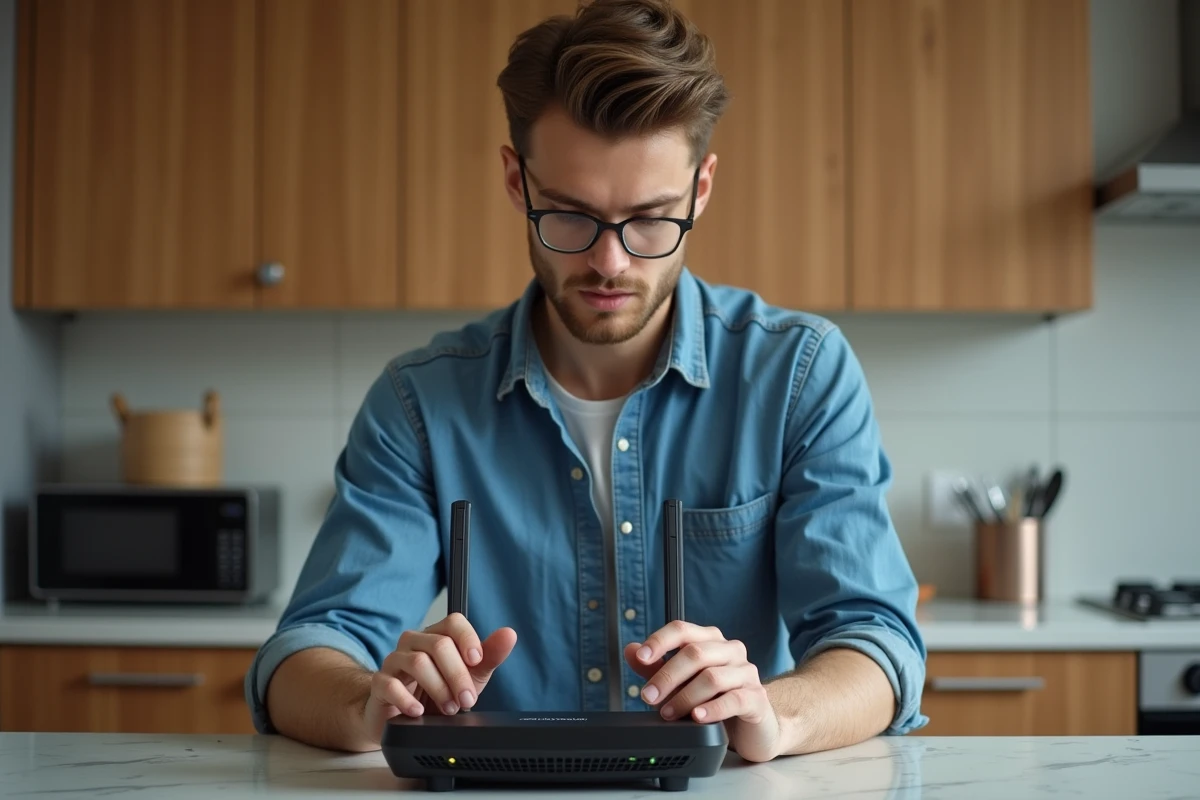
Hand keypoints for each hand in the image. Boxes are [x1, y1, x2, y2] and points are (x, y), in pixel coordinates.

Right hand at [362, 613, 516, 741]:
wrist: (404, 719)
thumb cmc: (438, 693)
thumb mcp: (470, 676)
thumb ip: (489, 656)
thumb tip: (509, 634)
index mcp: (437, 636)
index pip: (453, 622)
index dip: (468, 639)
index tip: (477, 661)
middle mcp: (414, 643)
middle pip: (438, 645)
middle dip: (458, 675)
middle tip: (466, 700)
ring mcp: (394, 661)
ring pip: (418, 662)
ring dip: (439, 689)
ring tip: (449, 708)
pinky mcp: (379, 683)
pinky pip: (390, 684)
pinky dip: (408, 700)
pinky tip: (419, 711)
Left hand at [624, 621, 781, 762]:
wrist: (751, 728)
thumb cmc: (714, 699)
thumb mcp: (680, 683)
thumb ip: (657, 667)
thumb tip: (631, 650)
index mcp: (710, 640)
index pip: (682, 630)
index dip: (660, 641)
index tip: (641, 657)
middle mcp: (730, 651)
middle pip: (695, 653)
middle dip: (666, 676)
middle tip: (648, 696)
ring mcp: (746, 673)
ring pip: (712, 677)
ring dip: (684, 697)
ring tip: (668, 713)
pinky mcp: (757, 698)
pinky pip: (734, 699)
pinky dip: (712, 709)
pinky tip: (697, 717)